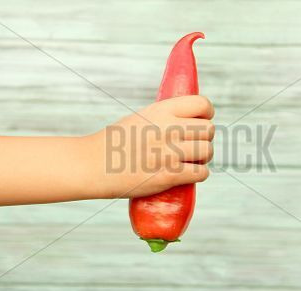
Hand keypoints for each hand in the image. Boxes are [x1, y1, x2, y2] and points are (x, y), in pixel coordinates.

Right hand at [88, 95, 214, 198]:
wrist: (91, 165)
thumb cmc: (115, 142)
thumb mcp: (141, 118)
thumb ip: (165, 117)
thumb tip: (189, 121)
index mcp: (161, 110)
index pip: (202, 104)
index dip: (207, 114)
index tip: (201, 121)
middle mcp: (168, 128)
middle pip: (209, 130)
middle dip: (205, 139)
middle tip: (194, 146)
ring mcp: (169, 152)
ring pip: (207, 151)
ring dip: (203, 158)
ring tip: (192, 161)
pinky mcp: (168, 175)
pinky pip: (201, 173)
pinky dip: (199, 175)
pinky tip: (189, 174)